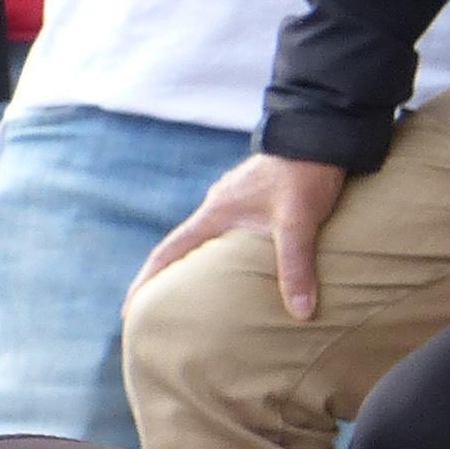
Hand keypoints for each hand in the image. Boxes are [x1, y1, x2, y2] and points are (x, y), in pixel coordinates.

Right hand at [131, 154, 347, 323]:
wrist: (321, 134)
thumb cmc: (304, 174)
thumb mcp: (297, 221)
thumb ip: (296, 266)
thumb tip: (301, 314)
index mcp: (215, 214)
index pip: (168, 252)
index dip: (146, 283)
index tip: (129, 311)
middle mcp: (218, 207)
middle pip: (182, 249)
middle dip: (167, 281)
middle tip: (159, 313)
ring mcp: (235, 201)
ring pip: (206, 241)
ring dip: (197, 267)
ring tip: (196, 298)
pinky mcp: (253, 198)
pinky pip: (228, 233)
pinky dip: (222, 255)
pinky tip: (235, 267)